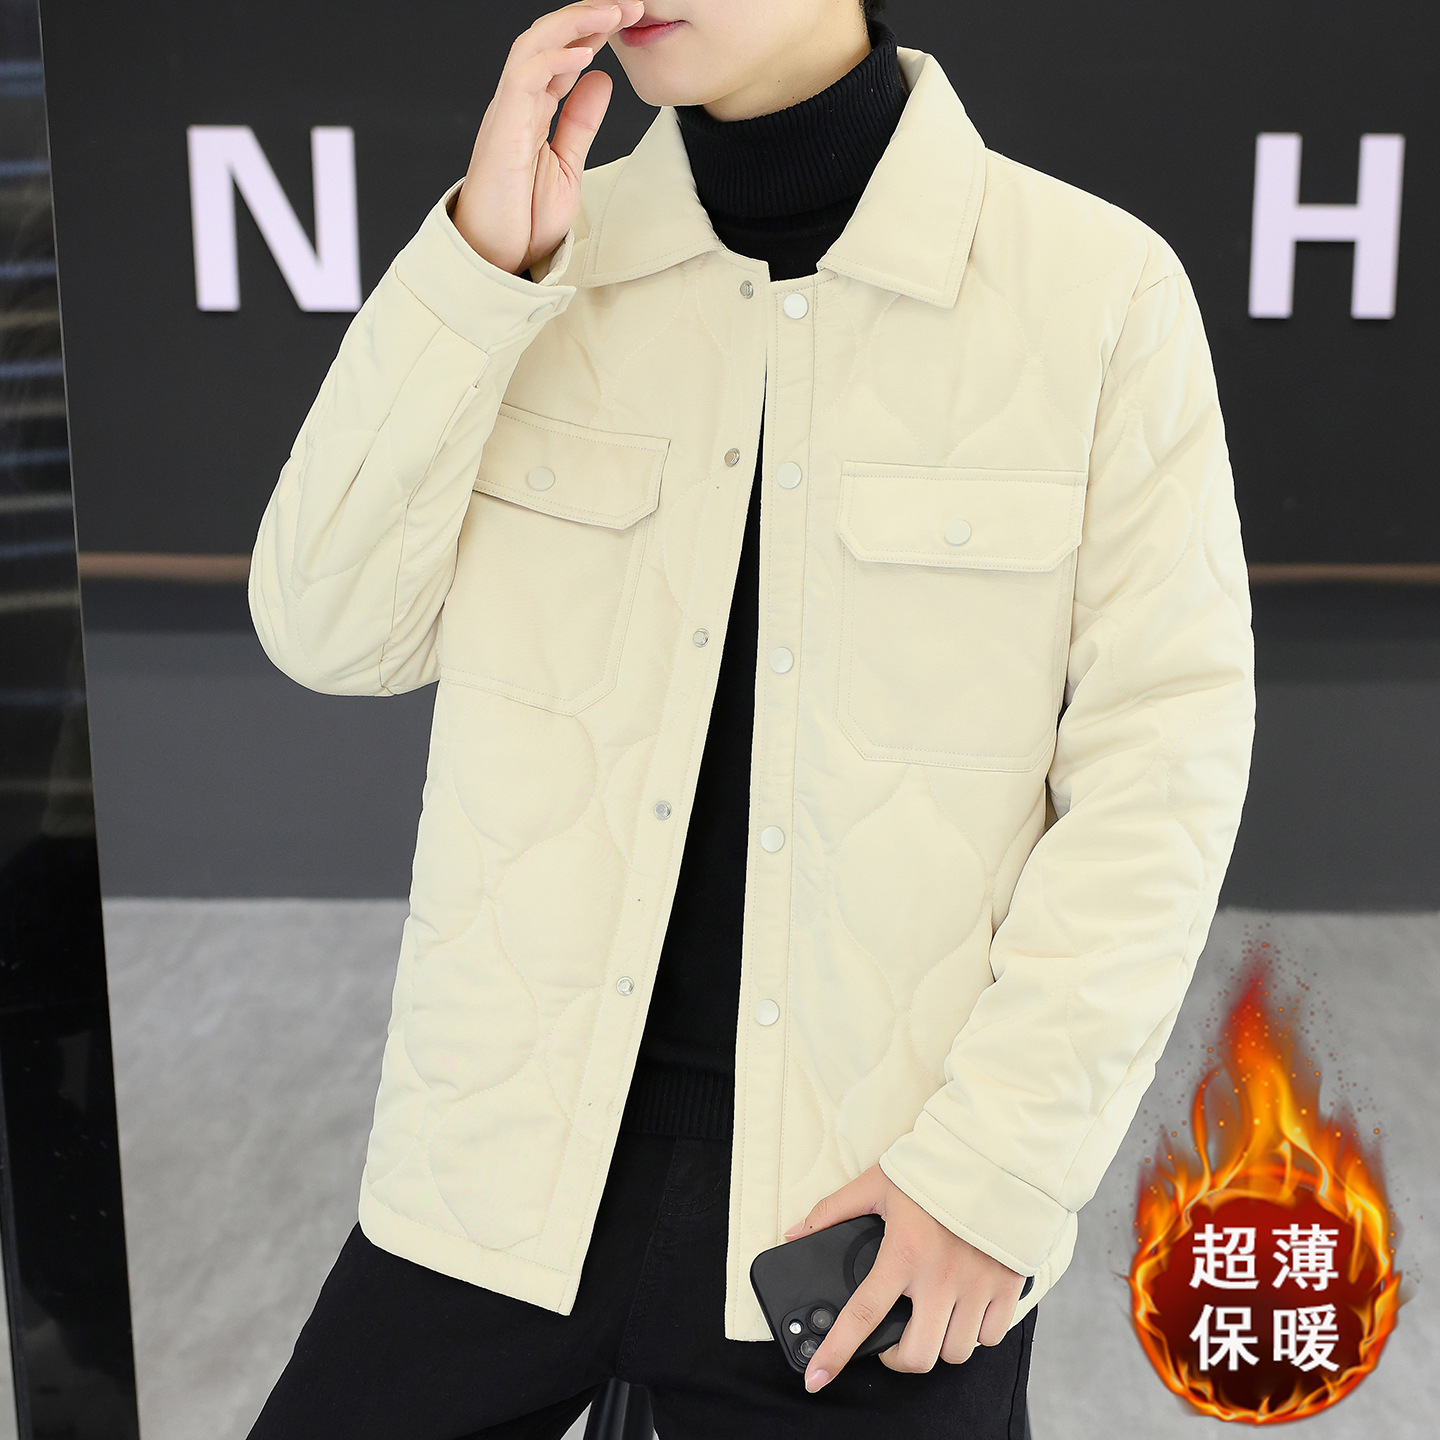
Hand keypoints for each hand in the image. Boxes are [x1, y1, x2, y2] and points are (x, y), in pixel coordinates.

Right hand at [452, 1, 646, 275]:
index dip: (593, 31)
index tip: (629, 18)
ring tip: (611, 14)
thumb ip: (580, 122)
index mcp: (532, 110)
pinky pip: (523, 79)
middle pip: (548, 39)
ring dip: (574, 25)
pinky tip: (584, 53)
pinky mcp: (502, 130)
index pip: (561, 54)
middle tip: (629, 5)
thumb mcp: (567, 165)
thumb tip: (601, 80)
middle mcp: (516, 104)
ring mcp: (506, 113)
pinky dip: (553, 61)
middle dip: (588, 17)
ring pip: (533, 46)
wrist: (496, 258)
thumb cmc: (523, 220)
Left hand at [783, 1164, 1027, 1392]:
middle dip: (899, 1358)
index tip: (817, 1378)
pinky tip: (964, 1312)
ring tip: (931, 1321)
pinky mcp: (1006, 1286)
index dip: (836, 1351)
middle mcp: (939, 1278)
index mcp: (902, 1254)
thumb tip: (795, 1232)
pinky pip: (990, 1338)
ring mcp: (976, 1286)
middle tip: (894, 1340)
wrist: (993, 1156)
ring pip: (954, 1352)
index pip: (862, 1315)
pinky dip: (975, 1334)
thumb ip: (833, 1210)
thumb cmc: (933, 1169)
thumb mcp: (877, 1184)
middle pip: (916, 1354)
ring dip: (938, 1345)